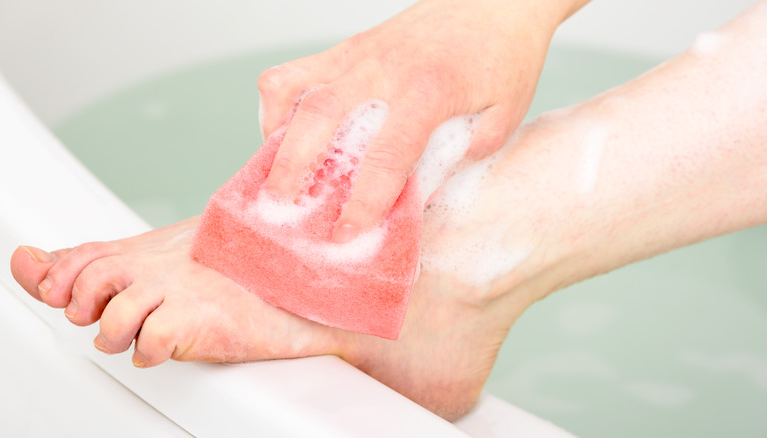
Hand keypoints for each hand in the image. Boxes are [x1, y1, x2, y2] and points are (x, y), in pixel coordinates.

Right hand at [257, 0, 584, 241]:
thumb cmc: (504, 54)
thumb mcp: (505, 113)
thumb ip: (468, 155)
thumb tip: (429, 193)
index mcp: (428, 93)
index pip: (385, 157)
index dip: (363, 202)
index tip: (345, 233)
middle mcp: (384, 72)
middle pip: (321, 122)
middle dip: (294, 171)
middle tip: (280, 209)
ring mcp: (360, 56)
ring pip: (297, 91)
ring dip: (276, 136)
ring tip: (272, 172)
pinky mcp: (350, 47)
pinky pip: (297, 70)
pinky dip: (279, 101)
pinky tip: (285, 129)